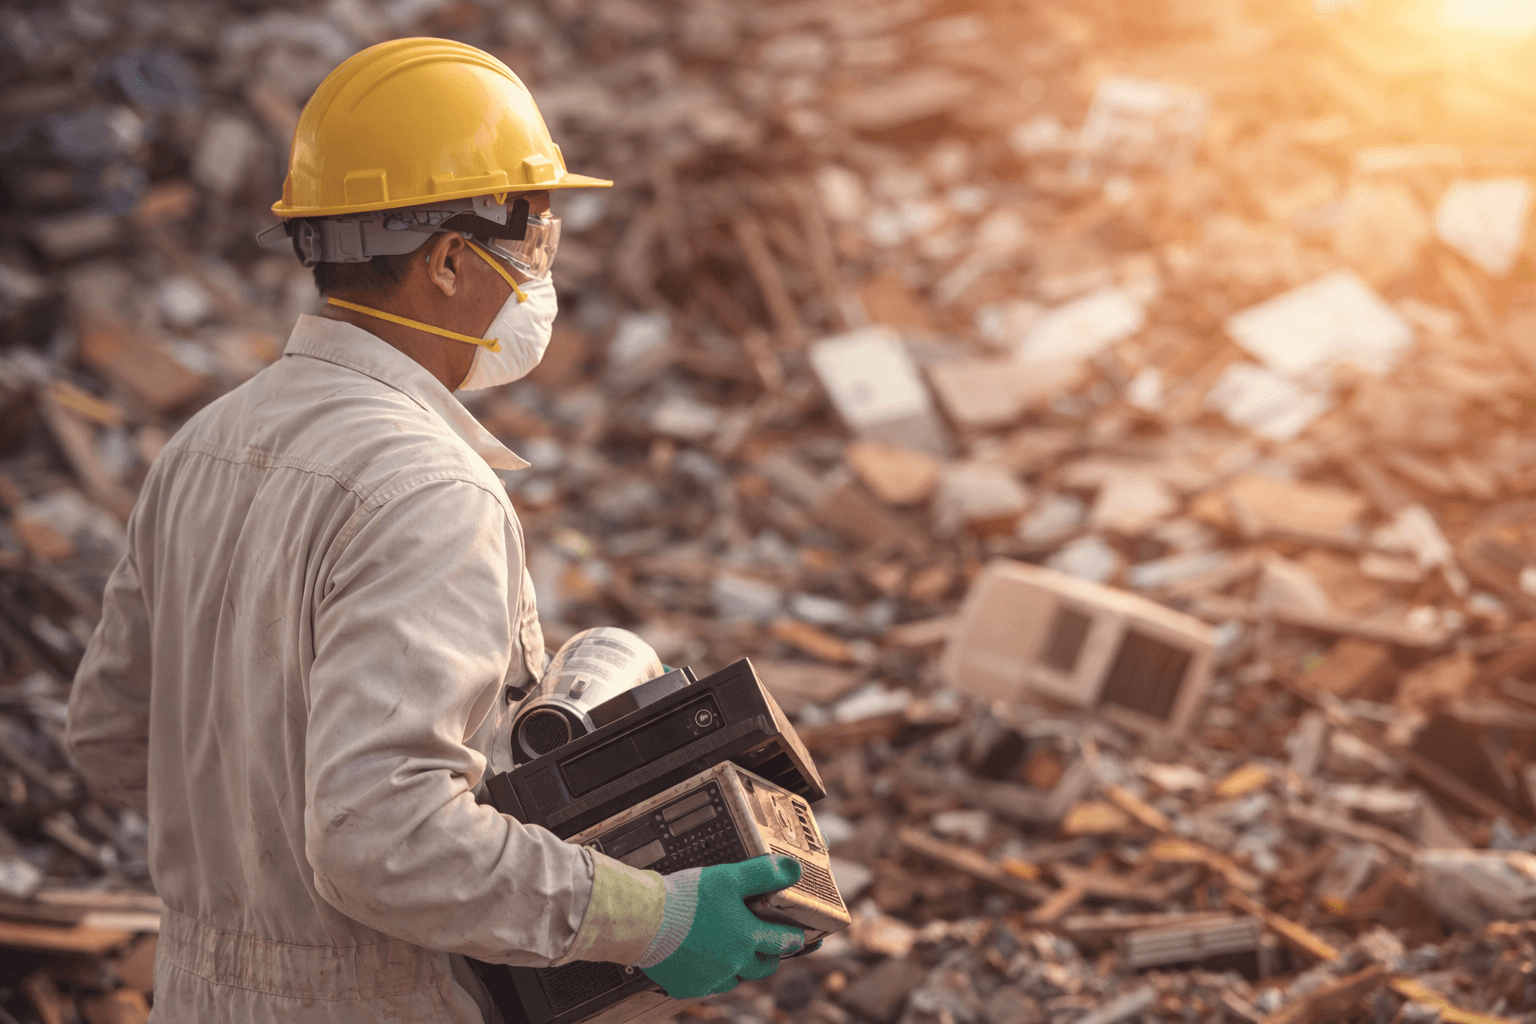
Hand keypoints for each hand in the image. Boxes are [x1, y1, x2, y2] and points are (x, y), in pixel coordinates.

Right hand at [638, 855, 806, 998]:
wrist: (644, 920)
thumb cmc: (686, 898)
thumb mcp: (730, 876)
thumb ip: (764, 873)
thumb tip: (794, 870)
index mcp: (748, 937)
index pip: (785, 942)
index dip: (794, 937)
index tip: (799, 936)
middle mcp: (733, 964)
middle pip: (763, 967)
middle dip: (769, 956)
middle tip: (768, 946)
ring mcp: (710, 979)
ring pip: (735, 979)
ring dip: (740, 968)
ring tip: (734, 952)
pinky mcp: (686, 986)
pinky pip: (706, 985)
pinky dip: (710, 975)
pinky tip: (703, 961)